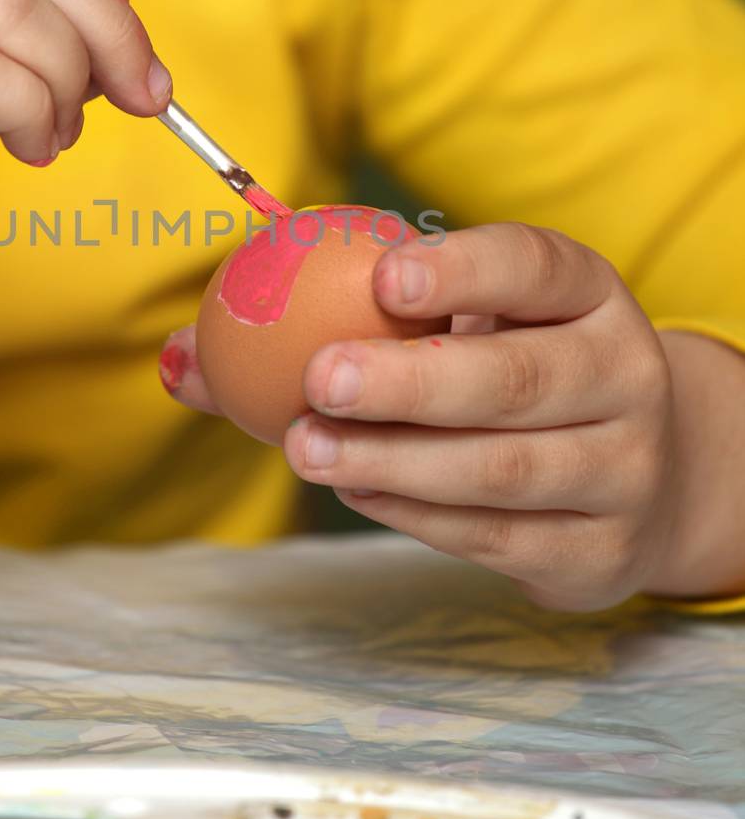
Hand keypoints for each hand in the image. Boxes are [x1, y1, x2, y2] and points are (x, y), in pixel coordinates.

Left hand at [162, 222, 680, 611]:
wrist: (639, 474)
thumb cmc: (508, 372)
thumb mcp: (454, 328)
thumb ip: (333, 321)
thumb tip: (180, 358)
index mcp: (587, 296)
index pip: (538, 266)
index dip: (467, 270)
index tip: (385, 275)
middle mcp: (624, 375)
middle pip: (519, 379)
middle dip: (412, 381)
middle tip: (319, 378)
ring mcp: (622, 470)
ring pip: (502, 468)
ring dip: (393, 460)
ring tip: (306, 445)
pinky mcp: (599, 552)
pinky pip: (492, 536)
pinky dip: (414, 514)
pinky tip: (355, 486)